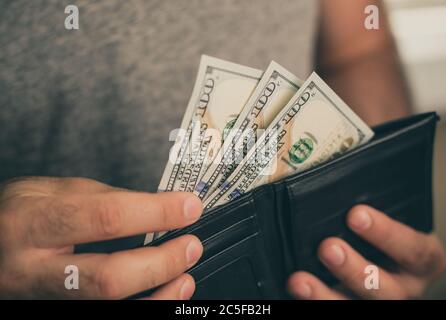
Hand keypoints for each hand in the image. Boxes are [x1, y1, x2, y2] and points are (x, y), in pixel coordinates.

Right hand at [0, 177, 203, 298]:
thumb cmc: (19, 215)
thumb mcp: (51, 191)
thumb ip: (104, 199)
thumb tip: (159, 208)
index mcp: (33, 224)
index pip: (106, 217)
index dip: (156, 213)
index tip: (188, 207)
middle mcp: (33, 271)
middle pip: (108, 278)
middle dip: (160, 263)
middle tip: (191, 245)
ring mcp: (42, 301)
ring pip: (108, 308)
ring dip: (159, 294)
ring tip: (186, 275)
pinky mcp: (56, 313)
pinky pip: (106, 316)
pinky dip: (145, 306)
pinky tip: (164, 293)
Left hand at [288, 205, 445, 298]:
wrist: (385, 262)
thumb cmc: (385, 238)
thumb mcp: (390, 224)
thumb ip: (371, 215)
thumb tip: (335, 191)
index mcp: (421, 261)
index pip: (413, 250)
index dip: (386, 233)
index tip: (356, 215)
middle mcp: (405, 288)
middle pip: (385, 288)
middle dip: (354, 269)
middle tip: (327, 247)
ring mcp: (379, 303)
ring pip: (355, 305)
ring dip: (325, 295)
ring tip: (300, 280)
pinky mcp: (355, 308)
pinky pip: (335, 311)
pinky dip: (314, 301)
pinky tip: (295, 289)